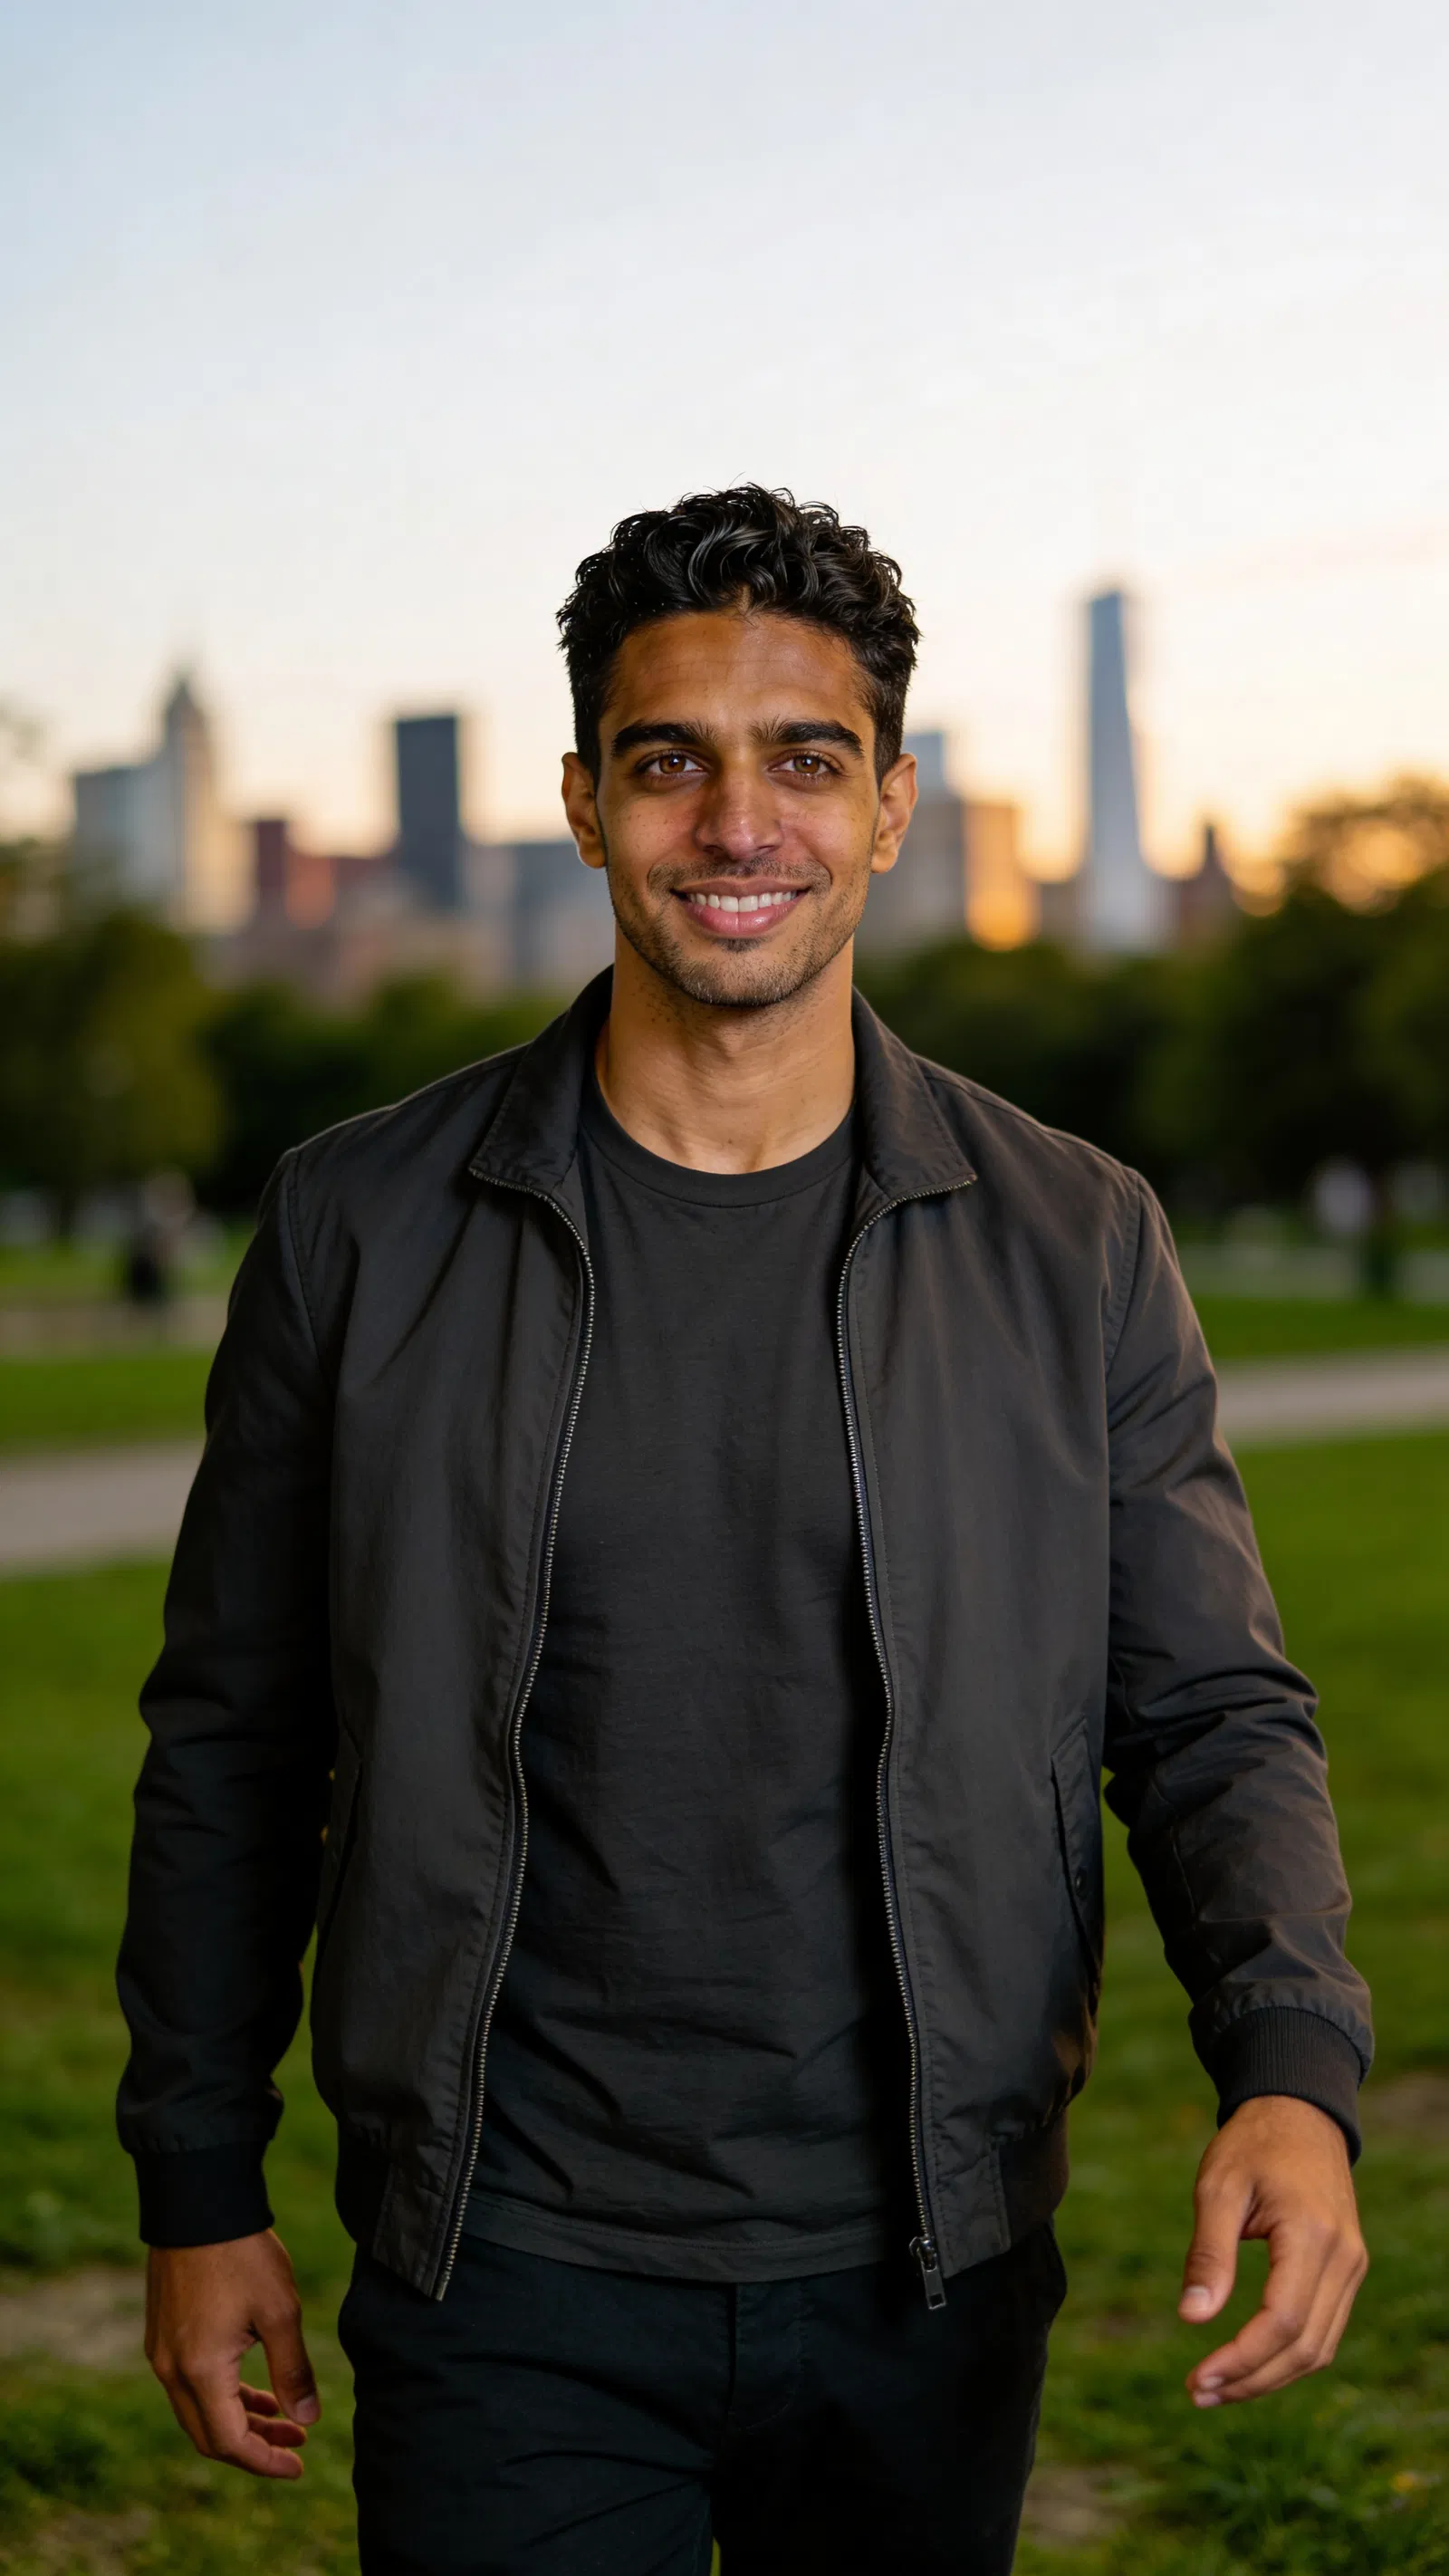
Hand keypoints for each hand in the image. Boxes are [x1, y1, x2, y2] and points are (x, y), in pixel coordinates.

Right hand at [146, 2230, 319, 2477]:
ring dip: (241, 2420)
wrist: (198, 2204)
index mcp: (200, 2371)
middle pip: (209, 2435)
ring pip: (199, 2411)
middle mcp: (172, 2370)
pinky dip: (223, 2396)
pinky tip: (256, 2387)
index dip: (265, 2461)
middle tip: (298, 2444)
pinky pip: (191, 2385)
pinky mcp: (162, 2335)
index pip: (229, 2442)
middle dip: (255, 2445)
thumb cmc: (242, 2254)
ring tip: (285, 2417)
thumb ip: (292, 2370)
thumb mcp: (280, 2311)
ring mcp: (162, 2353)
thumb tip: (307, 2420)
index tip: (299, 2465)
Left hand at [1178, 2095, 1366, 2406]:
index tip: (1196, 2379)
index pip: (1281, 2322)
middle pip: (1304, 2347)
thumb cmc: (1251, 2145)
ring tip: (1215, 2388)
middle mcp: (1344, 2258)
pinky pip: (1324, 2330)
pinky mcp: (1348, 2271)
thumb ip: (1208, 2254)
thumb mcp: (1218, 2188)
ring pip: (1319, 2348)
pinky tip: (1247, 2363)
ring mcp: (1352, 2267)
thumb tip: (1191, 2320)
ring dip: (1269, 2376)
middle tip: (1196, 2393)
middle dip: (1251, 2380)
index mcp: (1311, 2235)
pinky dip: (1287, 2356)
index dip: (1240, 2360)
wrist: (1299, 2114)